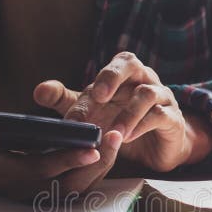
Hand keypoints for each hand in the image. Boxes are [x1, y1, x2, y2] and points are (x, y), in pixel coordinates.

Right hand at [0, 109, 121, 200]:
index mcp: (5, 175)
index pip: (42, 170)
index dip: (67, 160)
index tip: (91, 149)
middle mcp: (24, 189)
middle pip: (68, 184)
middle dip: (94, 164)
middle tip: (115, 137)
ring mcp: (36, 192)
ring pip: (77, 187)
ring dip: (100, 166)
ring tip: (117, 138)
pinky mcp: (45, 188)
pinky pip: (76, 184)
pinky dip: (95, 169)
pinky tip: (109, 148)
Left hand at [34, 52, 211, 171]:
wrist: (158, 148)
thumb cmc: (124, 122)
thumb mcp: (93, 113)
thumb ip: (67, 101)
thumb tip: (39, 91)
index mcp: (125, 73)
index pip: (110, 67)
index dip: (97, 78)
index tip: (83, 99)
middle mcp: (144, 79)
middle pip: (131, 63)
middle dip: (112, 77)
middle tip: (98, 96)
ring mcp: (162, 98)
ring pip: (148, 93)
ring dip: (128, 113)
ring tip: (113, 133)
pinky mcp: (172, 119)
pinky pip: (160, 116)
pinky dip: (142, 126)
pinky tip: (126, 138)